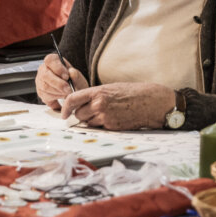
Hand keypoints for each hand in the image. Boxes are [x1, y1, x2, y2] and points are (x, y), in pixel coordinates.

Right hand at [35, 53, 87, 108]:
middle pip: (45, 75)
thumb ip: (76, 75)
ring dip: (58, 92)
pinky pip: (45, 96)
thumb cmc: (75, 82)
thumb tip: (71, 72)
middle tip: (69, 89)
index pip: (49, 60)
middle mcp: (43, 69)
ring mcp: (40, 81)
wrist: (73, 93)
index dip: (57, 68)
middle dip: (58, 84)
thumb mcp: (78, 77)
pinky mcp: (40, 92)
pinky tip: (63, 97)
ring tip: (68, 93)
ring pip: (45, 87)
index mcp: (53, 61)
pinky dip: (56, 98)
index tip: (67, 76)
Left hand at [59, 82, 175, 130]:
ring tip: (106, 113)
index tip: (64, 113)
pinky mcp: (112, 127)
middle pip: (79, 114)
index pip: (72, 99)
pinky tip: (113, 118)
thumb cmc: (132, 93)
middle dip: (82, 114)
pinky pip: (99, 128)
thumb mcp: (111, 88)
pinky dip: (102, 125)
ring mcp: (105, 117)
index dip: (65, 108)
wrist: (151, 102)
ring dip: (92, 120)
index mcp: (98, 92)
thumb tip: (80, 104)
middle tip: (92, 111)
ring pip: (88, 123)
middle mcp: (99, 104)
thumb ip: (95, 95)